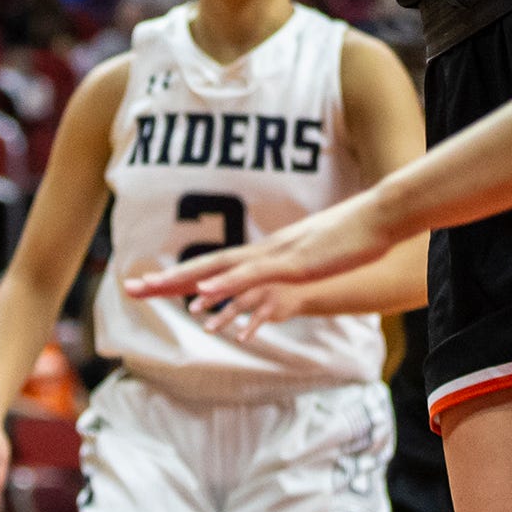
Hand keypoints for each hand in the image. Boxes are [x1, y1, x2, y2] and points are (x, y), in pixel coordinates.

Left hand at [125, 188, 396, 308]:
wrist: (379, 216)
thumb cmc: (353, 237)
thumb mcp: (317, 259)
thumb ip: (296, 268)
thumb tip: (281, 277)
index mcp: (266, 252)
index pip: (214, 266)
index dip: (181, 277)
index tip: (150, 285)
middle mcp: (264, 251)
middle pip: (207, 266)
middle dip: (168, 280)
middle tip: (132, 289)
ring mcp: (277, 256)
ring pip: (224, 271)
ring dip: (190, 283)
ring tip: (158, 294)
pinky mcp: (294, 263)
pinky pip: (254, 276)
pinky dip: (228, 284)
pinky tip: (208, 294)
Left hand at [186, 272, 311, 346]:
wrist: (303, 288)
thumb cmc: (269, 285)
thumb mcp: (249, 281)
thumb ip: (227, 285)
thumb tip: (199, 289)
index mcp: (242, 273)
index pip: (217, 278)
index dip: (202, 286)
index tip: (186, 296)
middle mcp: (251, 278)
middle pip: (225, 289)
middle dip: (208, 299)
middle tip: (191, 310)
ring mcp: (263, 290)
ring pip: (240, 304)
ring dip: (223, 317)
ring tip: (207, 329)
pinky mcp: (274, 304)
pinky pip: (259, 317)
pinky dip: (249, 328)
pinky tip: (240, 338)